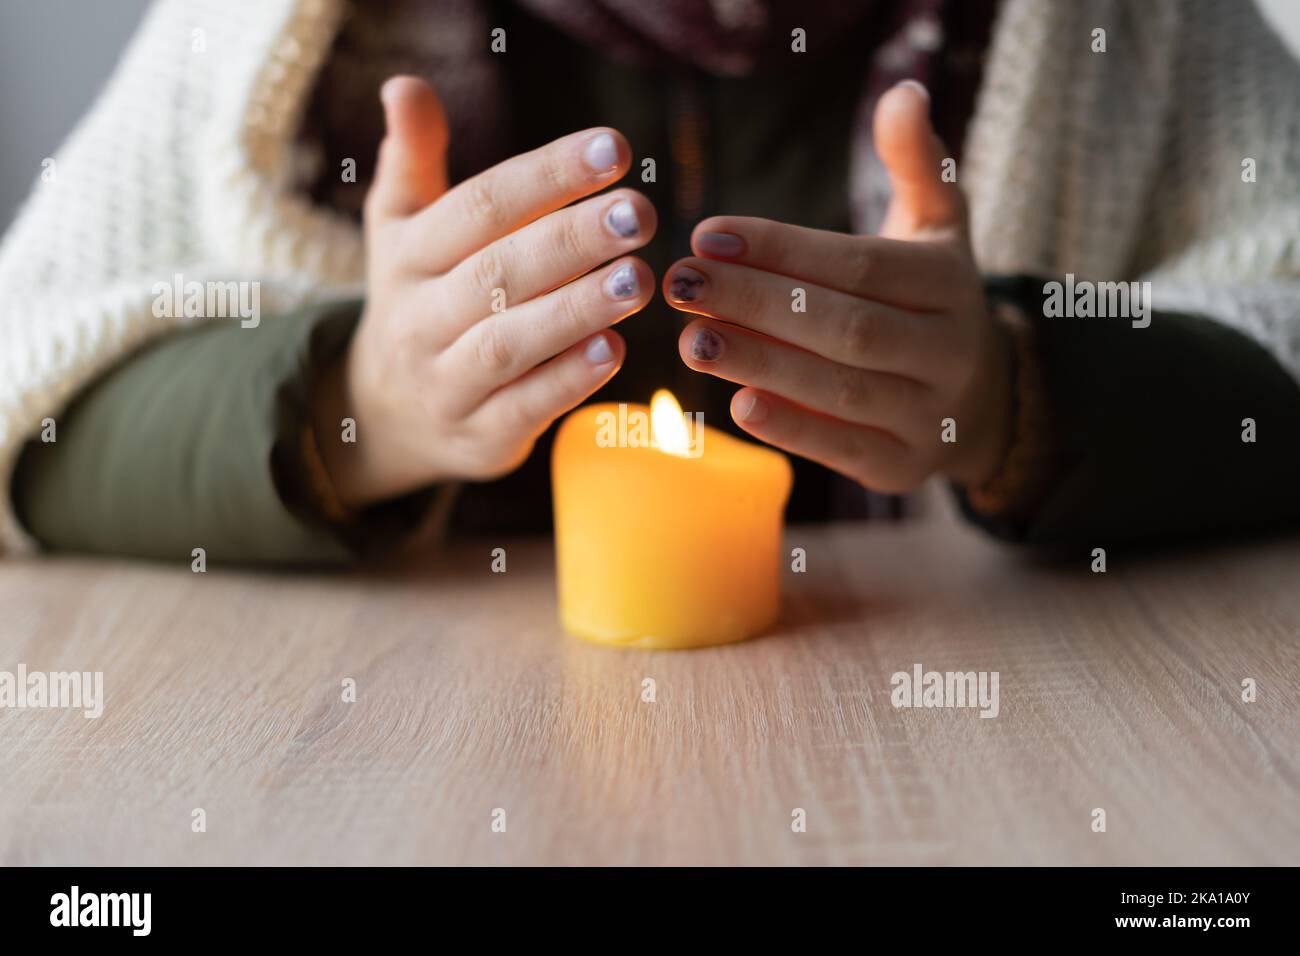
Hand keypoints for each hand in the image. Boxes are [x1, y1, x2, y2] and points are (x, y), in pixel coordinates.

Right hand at [315, 77, 656, 506]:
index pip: (479, 207)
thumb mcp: (401, 231)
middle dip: (571, 240)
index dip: (546, 176)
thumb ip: (413, 160)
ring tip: (639, 279)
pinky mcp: (479, 436)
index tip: (614, 148)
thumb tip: (404, 84)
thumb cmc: (418, 301)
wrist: (387, 415)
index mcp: (407, 257)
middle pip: (497, 273)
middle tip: (640, 212)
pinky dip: (568, 380)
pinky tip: (616, 350)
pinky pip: (524, 407)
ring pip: (509, 343)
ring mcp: (446, 383)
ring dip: (576, 310)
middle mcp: (418, 320)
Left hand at [663, 81, 1011, 492]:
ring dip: (761, 364)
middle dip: (757, 304)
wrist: (979, 400)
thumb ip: (915, 163)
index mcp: (951, 283)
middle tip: (680, 284)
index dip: (782, 250)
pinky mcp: (903, 468)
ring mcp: (930, 416)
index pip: (860, 265)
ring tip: (690, 339)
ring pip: (843, 390)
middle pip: (847, 328)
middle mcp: (950, 351)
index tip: (705, 234)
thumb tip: (900, 92)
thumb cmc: (930, 299)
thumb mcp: (937, 227)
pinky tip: (736, 403)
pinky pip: (846, 451)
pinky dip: (794, 430)